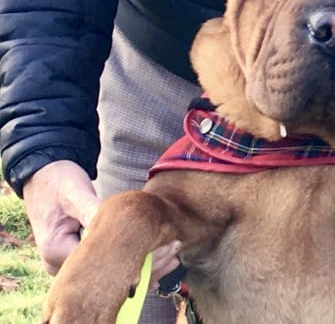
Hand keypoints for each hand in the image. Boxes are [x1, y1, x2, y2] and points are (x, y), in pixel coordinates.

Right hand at [23, 160, 181, 282]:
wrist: (42, 177)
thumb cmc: (57, 182)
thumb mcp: (74, 193)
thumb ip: (93, 209)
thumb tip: (118, 222)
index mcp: (56, 252)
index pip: (99, 267)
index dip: (133, 260)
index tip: (160, 247)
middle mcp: (60, 266)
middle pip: (108, 275)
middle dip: (144, 264)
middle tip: (174, 249)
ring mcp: (70, 265)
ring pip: (111, 272)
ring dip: (142, 263)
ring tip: (172, 251)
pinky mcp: (81, 257)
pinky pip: (109, 264)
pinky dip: (133, 259)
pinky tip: (159, 255)